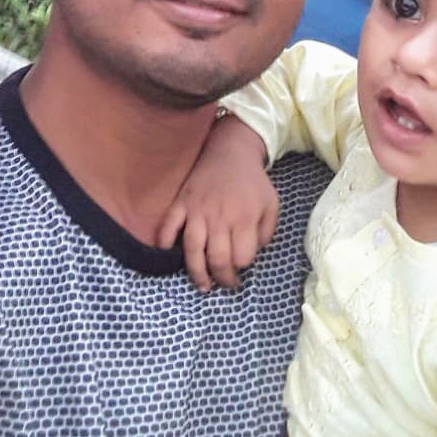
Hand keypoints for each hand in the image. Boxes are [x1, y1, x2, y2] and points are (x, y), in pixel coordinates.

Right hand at [157, 116, 278, 291]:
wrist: (230, 151)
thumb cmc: (252, 182)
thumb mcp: (271, 205)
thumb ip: (266, 232)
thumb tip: (252, 254)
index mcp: (244, 218)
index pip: (242, 257)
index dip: (243, 266)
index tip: (242, 266)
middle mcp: (219, 217)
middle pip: (218, 259)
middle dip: (223, 278)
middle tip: (226, 283)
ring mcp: (197, 210)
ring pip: (193, 250)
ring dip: (197, 272)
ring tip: (203, 285)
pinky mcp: (181, 203)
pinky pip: (168, 225)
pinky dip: (165, 242)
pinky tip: (168, 254)